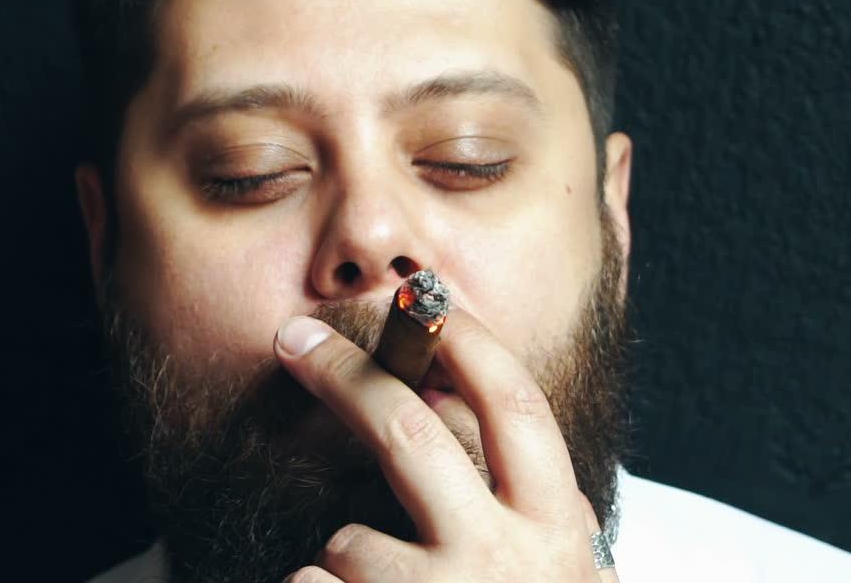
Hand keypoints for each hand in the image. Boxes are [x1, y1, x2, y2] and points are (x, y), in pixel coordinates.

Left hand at [273, 311, 618, 582]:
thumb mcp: (556, 580)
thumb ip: (532, 517)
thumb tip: (469, 421)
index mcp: (558, 534)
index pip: (515, 406)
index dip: (468, 340)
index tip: (425, 297)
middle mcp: (508, 561)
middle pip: (410, 431)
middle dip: (343, 375)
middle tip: (292, 338)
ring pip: (347, 540)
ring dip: (344, 569)